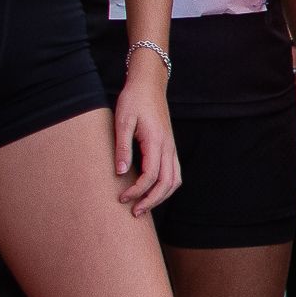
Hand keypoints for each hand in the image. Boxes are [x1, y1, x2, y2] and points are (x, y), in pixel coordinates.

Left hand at [113, 65, 181, 214]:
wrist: (149, 84)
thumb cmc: (134, 100)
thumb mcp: (122, 121)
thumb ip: (122, 147)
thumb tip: (120, 172)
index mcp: (156, 141)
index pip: (151, 175)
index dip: (137, 191)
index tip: (121, 198)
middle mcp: (168, 147)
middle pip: (167, 183)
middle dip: (151, 200)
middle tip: (134, 212)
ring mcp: (171, 146)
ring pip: (175, 180)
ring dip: (161, 196)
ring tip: (144, 206)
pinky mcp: (169, 146)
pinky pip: (174, 172)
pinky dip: (166, 186)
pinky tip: (153, 190)